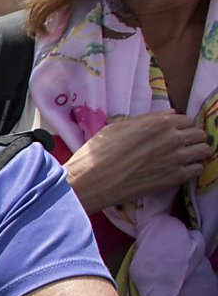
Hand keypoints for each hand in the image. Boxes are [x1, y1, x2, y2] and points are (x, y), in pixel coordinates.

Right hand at [64, 113, 209, 212]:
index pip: (186, 120)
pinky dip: (192, 168)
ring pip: (203, 150)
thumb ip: (147, 119)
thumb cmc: (99, 153)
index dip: (179, 127)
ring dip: (196, 152)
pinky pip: (198, 169)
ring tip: (184, 157)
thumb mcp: (118, 127)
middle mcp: (173, 138)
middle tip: (180, 146)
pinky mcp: (175, 178)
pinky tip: (180, 170)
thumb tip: (169, 114)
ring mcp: (176, 159)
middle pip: (198, 134)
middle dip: (191, 138)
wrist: (92, 181)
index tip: (172, 134)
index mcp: (159, 123)